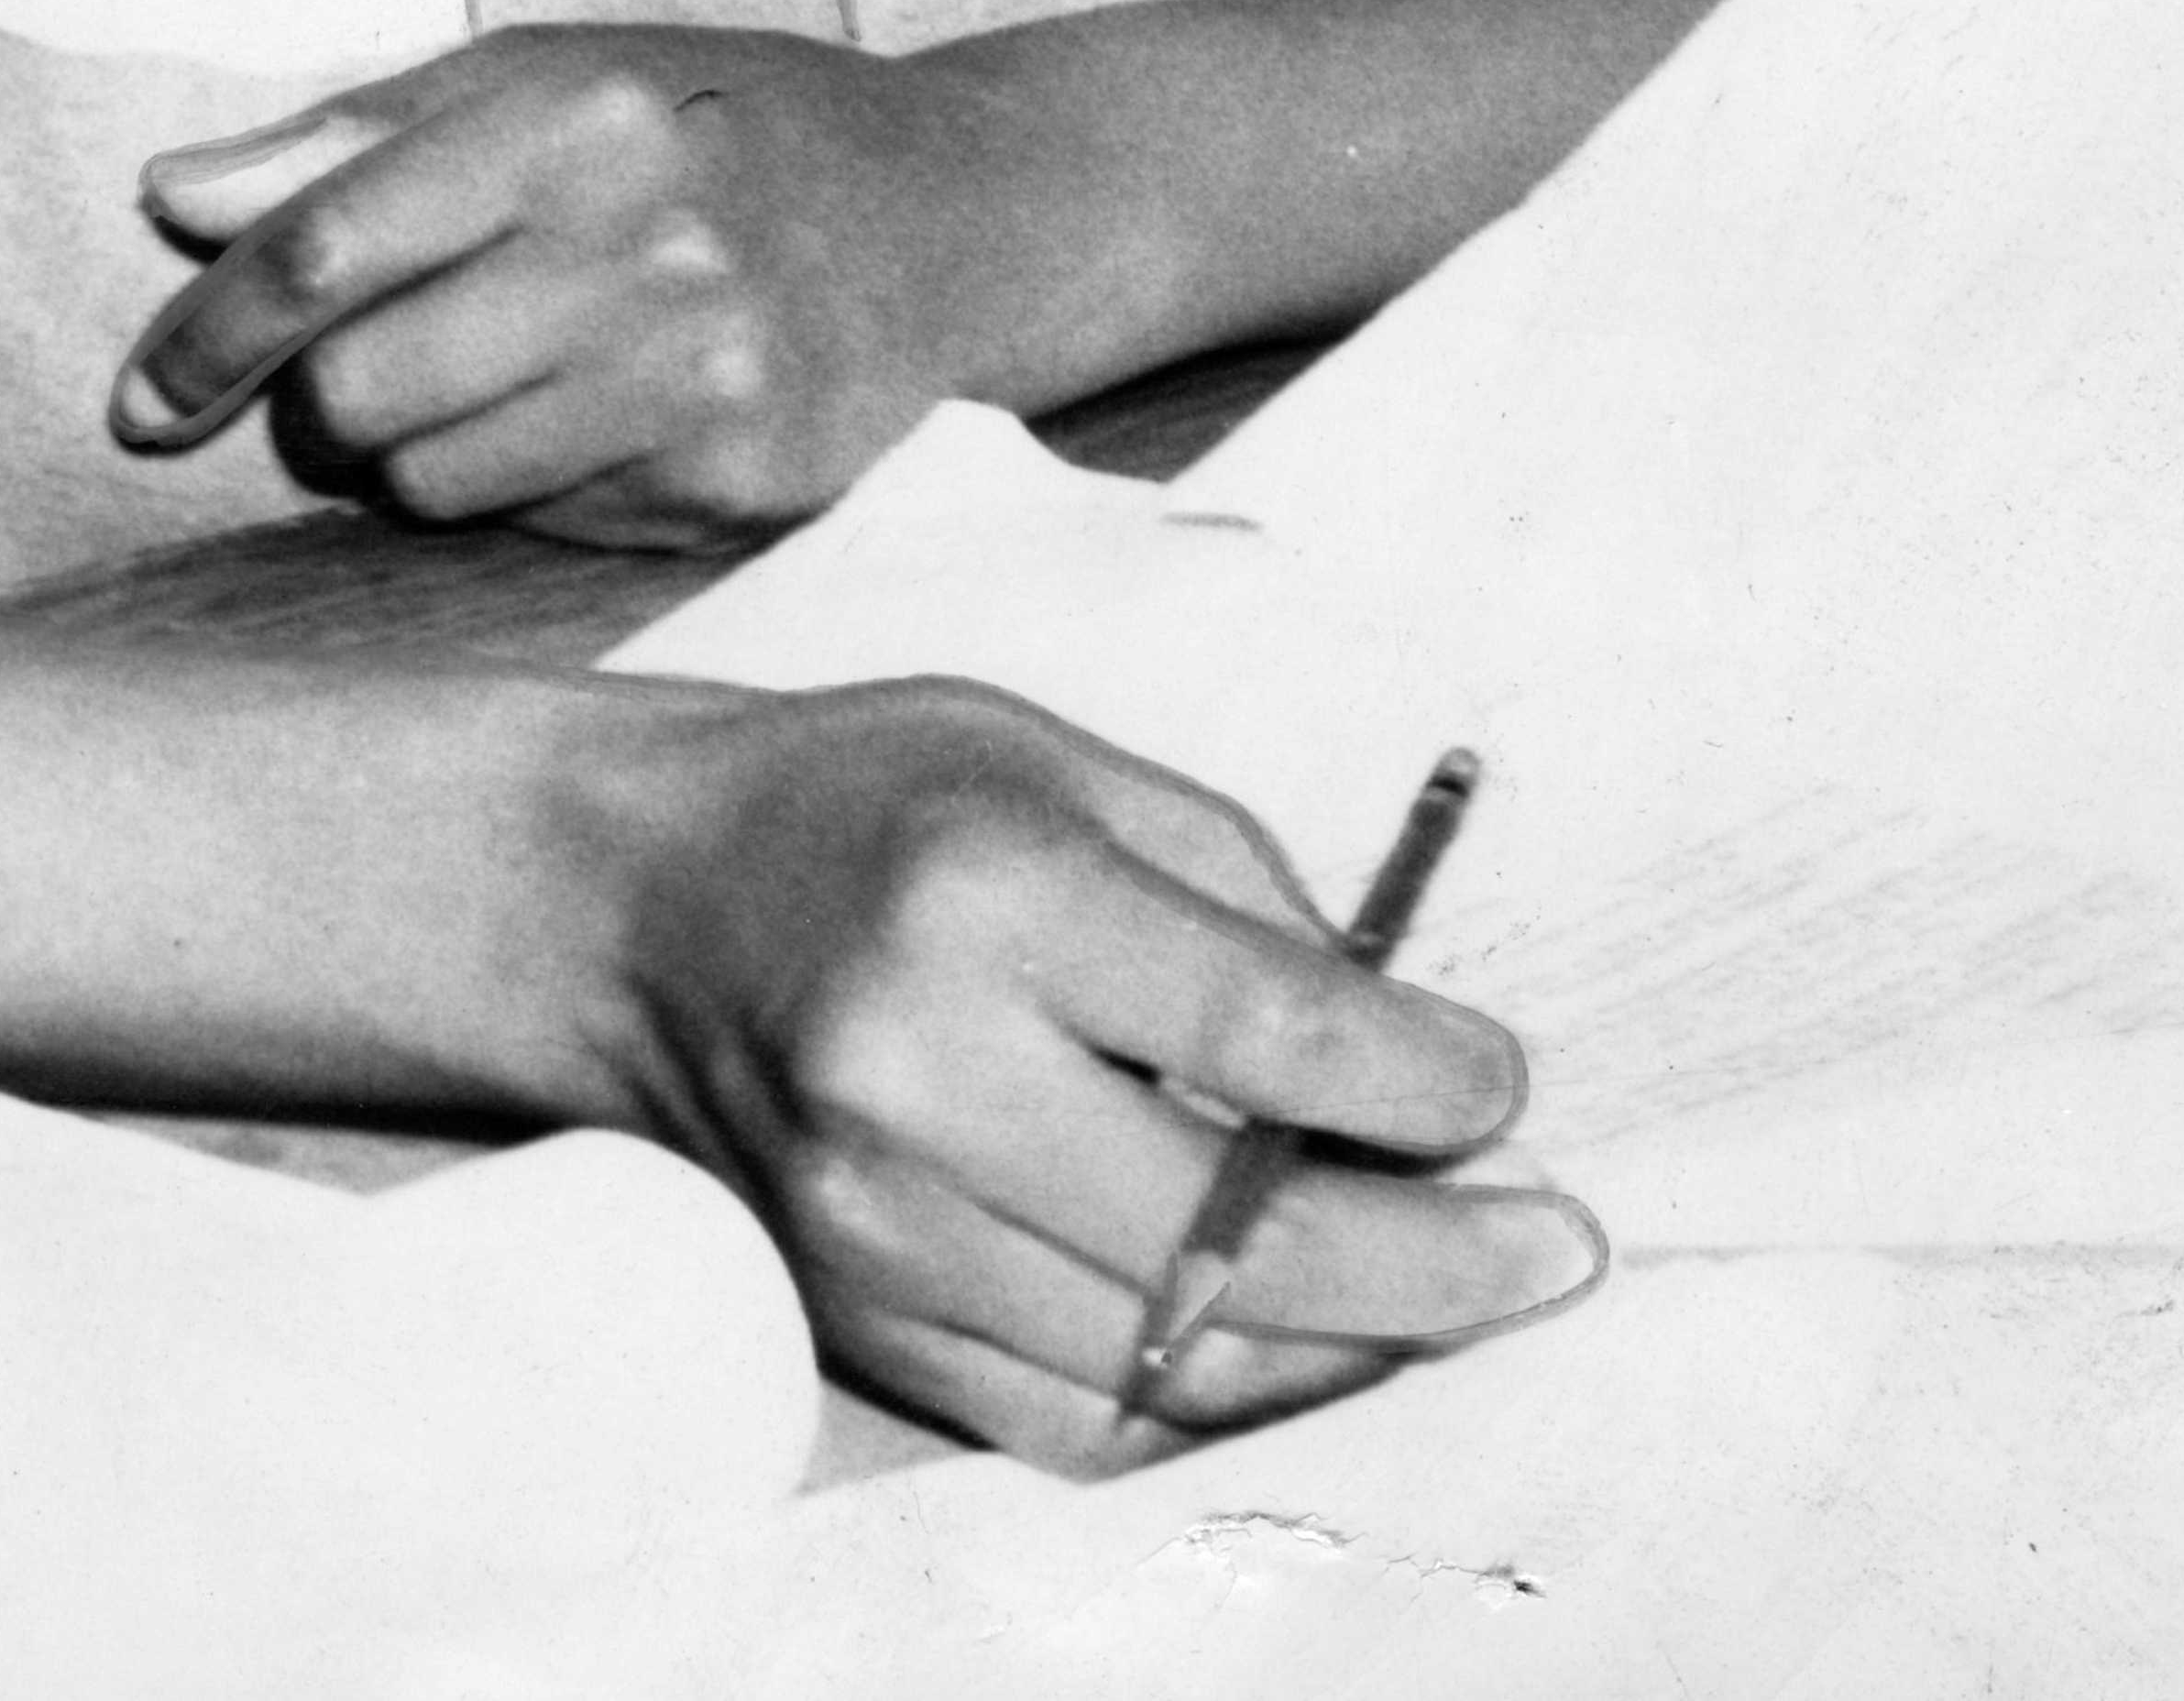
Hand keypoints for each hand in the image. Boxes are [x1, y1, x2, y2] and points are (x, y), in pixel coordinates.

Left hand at [113, 29, 1060, 539]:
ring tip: (500, 378)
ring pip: (429, 484)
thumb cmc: (717, 128)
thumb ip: (352, 138)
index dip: (207, 333)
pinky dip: (521, 486)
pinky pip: (532, 525)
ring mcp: (699, 375)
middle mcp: (642, 243)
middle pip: (354, 393)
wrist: (953, 218)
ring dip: (415, 452)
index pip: (325, 247)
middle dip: (322, 399)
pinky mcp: (737, 484)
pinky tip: (593, 417)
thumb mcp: (548, 76)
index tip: (146, 396)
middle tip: (368, 368)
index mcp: (579, 114)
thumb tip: (170, 193)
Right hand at [598, 676, 1602, 1467]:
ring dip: (1352, 1345)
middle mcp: (922, 1083)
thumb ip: (1240, 897)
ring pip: (1178, 1360)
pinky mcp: (861, 1327)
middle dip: (1438, 1261)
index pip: (1266, 1036)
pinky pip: (1082, 1421)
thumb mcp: (1062, 762)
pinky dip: (1219, 1397)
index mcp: (985, 898)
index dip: (1425, 1084)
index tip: (1506, 1090)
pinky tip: (1308, 1343)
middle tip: (1557, 1247)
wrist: (626, 905)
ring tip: (1460, 1297)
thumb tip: (1404, 1053)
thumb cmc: (867, 803)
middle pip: (1240, 1238)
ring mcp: (880, 1232)